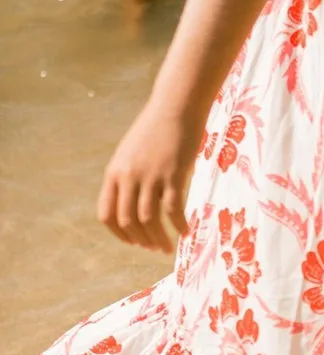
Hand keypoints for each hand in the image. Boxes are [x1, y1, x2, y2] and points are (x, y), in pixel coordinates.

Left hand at [97, 104, 203, 252]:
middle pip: (128, 221)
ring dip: (158, 238)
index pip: (107, 214)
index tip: (134, 242)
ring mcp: (150, 176)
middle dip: (141, 240)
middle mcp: (129, 176)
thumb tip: (135, 204)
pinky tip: (185, 231)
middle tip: (154, 248)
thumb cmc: (157, 128)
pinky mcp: (173, 174)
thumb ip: (129, 176)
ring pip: (149, 219)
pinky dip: (178, 225)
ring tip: (168, 248)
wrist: (176, 106)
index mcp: (114, 172)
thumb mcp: (132, 153)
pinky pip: (173, 209)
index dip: (119, 234)